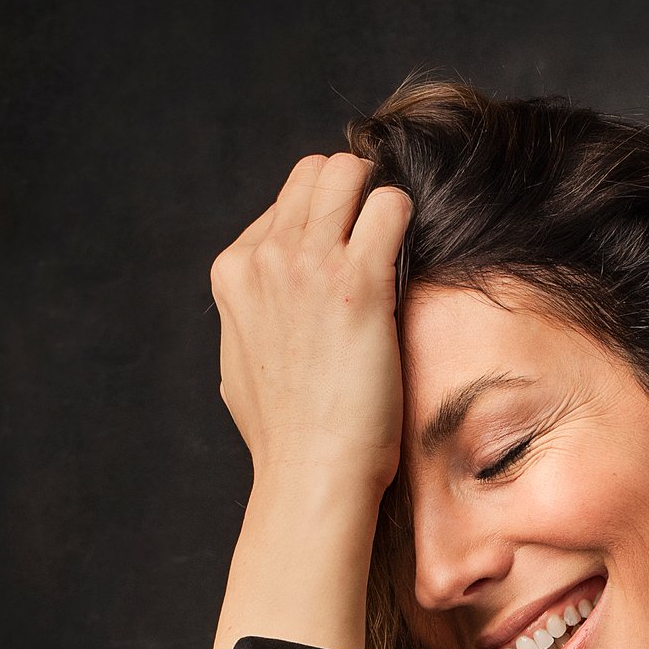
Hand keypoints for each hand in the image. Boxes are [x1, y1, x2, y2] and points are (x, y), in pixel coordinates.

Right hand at [209, 148, 411, 502]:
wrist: (312, 475)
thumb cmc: (287, 437)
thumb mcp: (243, 365)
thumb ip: (252, 319)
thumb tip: (266, 307)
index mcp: (234, 273)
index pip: (284, 204)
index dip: (323, 222)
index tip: (347, 253)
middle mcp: (266, 258)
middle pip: (314, 173)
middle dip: (351, 191)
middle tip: (379, 233)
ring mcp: (308, 264)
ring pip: (348, 172)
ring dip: (380, 197)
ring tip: (398, 242)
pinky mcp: (357, 282)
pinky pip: (391, 205)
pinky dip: (407, 218)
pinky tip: (414, 254)